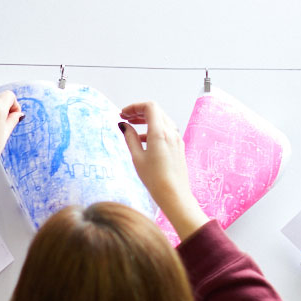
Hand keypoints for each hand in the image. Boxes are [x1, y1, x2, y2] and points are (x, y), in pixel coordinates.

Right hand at [118, 101, 206, 239]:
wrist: (174, 193)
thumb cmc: (155, 179)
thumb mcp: (137, 158)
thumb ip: (130, 138)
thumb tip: (124, 126)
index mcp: (159, 132)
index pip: (149, 107)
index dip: (135, 107)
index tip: (123, 113)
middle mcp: (170, 132)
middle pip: (156, 111)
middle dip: (139, 112)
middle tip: (125, 117)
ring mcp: (176, 139)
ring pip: (161, 120)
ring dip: (146, 120)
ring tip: (132, 127)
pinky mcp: (178, 146)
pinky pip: (166, 131)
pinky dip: (153, 129)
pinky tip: (143, 140)